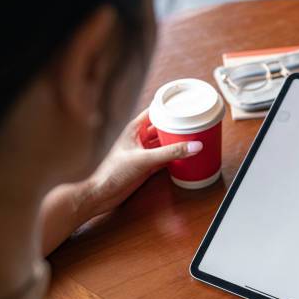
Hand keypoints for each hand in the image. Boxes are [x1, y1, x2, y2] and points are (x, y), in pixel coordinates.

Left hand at [83, 109, 202, 217]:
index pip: (155, 110)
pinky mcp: (148, 164)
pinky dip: (175, 155)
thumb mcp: (145, 159)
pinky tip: (186, 154)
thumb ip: (170, 153)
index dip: (169, 106)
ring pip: (165, 141)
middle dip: (178, 124)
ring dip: (177, 140)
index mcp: (135, 128)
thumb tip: (193, 146)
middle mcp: (140, 138)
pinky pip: (166, 156)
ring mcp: (144, 151)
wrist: (103, 194)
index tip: (185, 104)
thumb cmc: (113, 172)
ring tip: (195, 136)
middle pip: (163, 126)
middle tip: (195, 122)